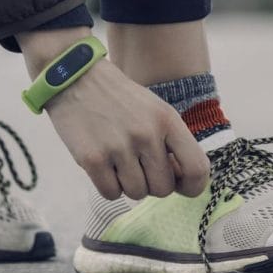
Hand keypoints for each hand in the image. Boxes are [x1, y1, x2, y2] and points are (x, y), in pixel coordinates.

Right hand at [18, 26, 210, 199]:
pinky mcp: (92, 159)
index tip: (181, 186)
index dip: (193, 186)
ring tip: (119, 162)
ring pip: (137, 194)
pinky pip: (111, 194)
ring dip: (129, 185)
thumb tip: (181, 181)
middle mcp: (147, 134)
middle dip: (153, 184)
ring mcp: (119, 148)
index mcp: (167, 120)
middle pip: (163, 189)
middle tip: (140, 167)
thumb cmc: (119, 99)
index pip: (197, 168)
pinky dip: (109, 186)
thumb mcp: (155, 109)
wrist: (76, 78)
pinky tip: (104, 166)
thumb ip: (171, 142)